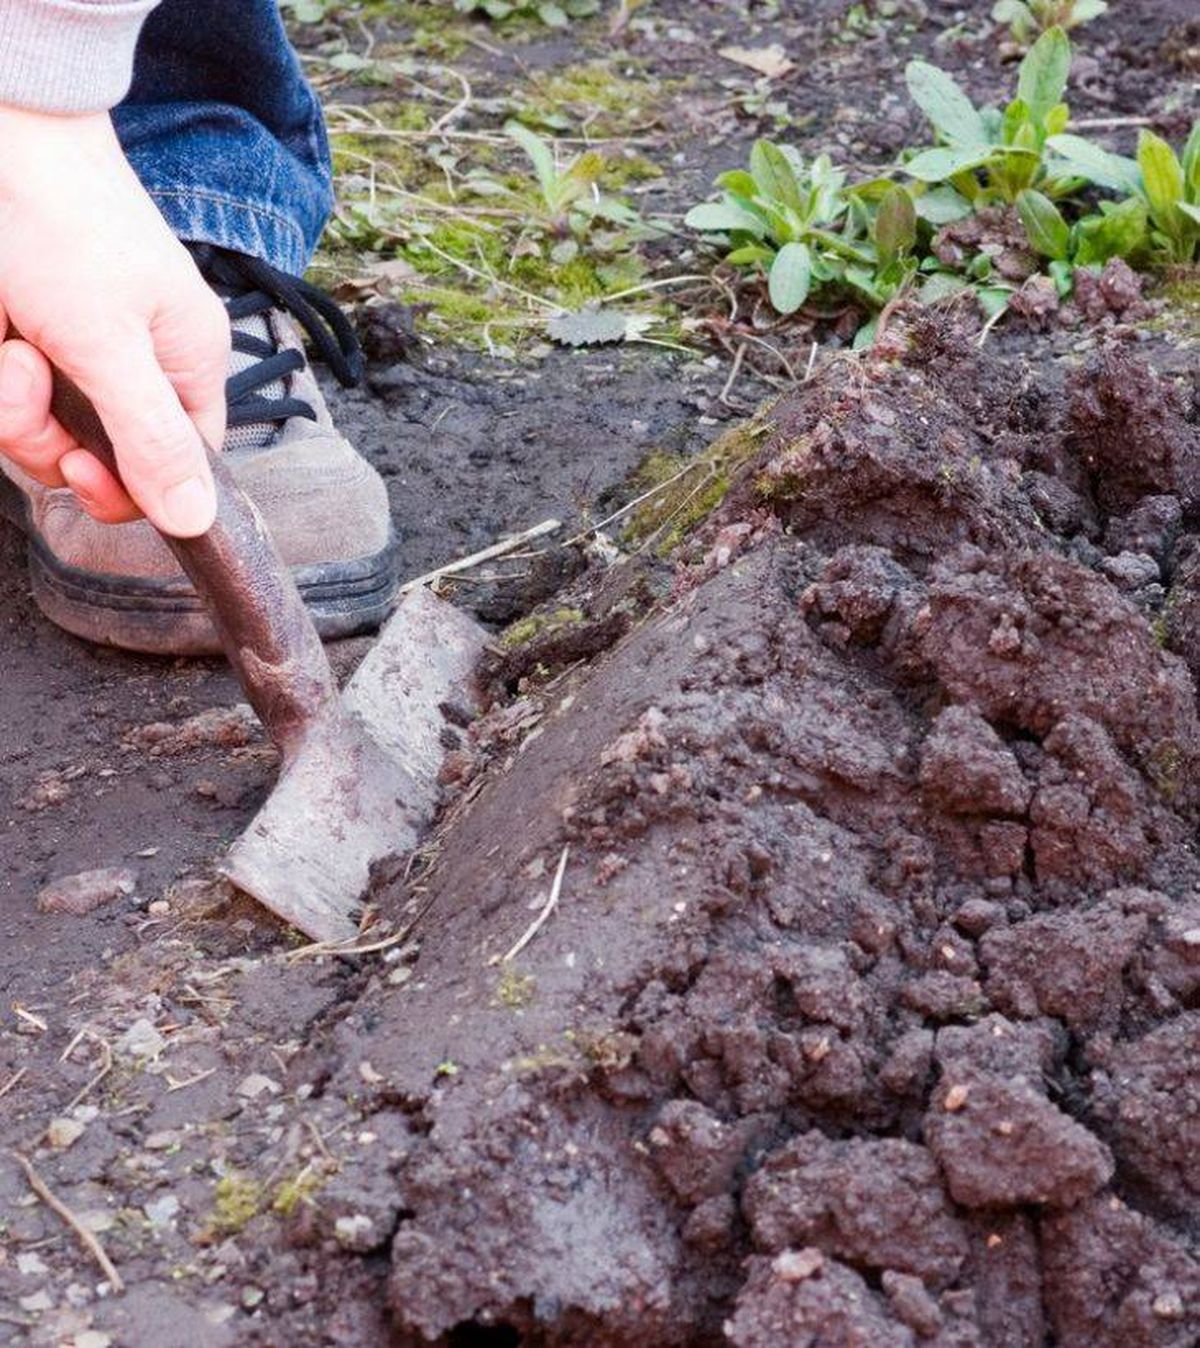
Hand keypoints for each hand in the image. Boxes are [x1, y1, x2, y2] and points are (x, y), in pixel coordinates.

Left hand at [0, 106, 228, 536]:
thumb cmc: (63, 222)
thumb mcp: (112, 347)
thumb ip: (152, 440)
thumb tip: (197, 522)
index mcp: (186, 365)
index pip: (181, 464)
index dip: (134, 487)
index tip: (85, 472)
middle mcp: (137, 366)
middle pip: (100, 458)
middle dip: (50, 435)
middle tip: (30, 382)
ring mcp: (78, 352)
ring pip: (42, 431)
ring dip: (11, 401)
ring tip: (10, 343)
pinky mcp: (28, 337)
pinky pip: (10, 396)